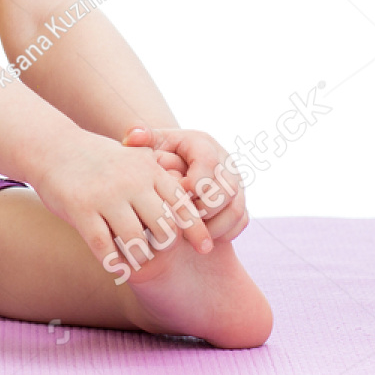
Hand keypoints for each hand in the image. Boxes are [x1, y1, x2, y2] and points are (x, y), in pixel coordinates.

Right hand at [33, 132, 214, 271]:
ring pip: (136, 241)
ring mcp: (105, 196)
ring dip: (139, 258)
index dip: (196, 229)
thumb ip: (160, 181)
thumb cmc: (100, 159)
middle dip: (164, 246)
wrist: (54, 147)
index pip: (183, 204)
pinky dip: (112, 262)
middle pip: (164, 228)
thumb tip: (193, 207)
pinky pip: (103, 247)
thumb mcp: (135, 160)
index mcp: (149, 169)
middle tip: (158, 252)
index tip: (204, 248)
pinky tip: (114, 265)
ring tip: (136, 262)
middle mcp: (131, 182)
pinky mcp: (80, 209)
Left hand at [122, 126, 248, 242]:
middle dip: (204, 209)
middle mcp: (224, 162)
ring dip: (215, 226)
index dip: (193, 184)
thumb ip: (141, 138)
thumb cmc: (158, 154)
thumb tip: (133, 137)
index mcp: (203, 144)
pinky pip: (241, 221)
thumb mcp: (151, 143)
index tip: (175, 198)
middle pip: (227, 189)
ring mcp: (235, 183)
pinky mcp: (238, 200)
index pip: (208, 163)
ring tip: (190, 235)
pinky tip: (202, 238)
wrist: (174, 163)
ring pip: (237, 208)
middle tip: (183, 221)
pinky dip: (224, 232)